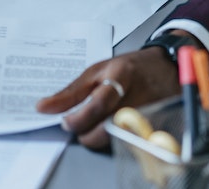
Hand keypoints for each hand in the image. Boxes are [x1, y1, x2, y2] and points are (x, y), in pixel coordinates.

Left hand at [36, 46, 179, 149]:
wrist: (165, 67)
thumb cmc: (130, 67)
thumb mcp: (97, 69)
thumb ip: (71, 91)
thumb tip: (43, 107)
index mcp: (121, 76)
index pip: (98, 105)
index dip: (78, 118)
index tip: (66, 121)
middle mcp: (137, 96)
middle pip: (106, 128)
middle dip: (86, 133)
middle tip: (78, 124)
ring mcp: (149, 114)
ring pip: (115, 139)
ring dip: (98, 135)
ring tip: (94, 122)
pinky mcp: (153, 126)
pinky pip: (126, 141)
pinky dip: (113, 137)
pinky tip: (109, 126)